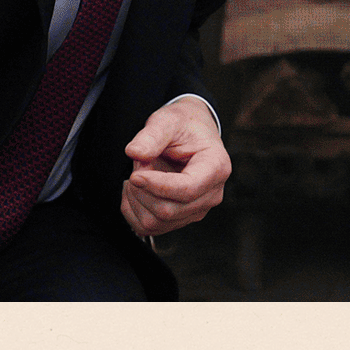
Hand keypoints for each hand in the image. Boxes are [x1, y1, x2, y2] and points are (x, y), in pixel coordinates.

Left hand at [121, 98, 230, 236]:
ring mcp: (197, 209)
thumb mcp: (167, 121)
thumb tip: (135, 153)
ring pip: (157, 222)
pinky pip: (150, 228)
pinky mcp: (182, 218)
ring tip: (138, 174)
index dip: (156, 186)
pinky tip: (136, 190)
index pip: (187, 190)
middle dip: (143, 190)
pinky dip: (134, 211)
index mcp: (216, 167)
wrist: (191, 133)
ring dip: (137, 200)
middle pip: (169, 210)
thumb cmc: (184, 126)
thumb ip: (151, 135)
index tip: (135, 174)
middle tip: (138, 165)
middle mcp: (211, 194)